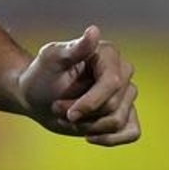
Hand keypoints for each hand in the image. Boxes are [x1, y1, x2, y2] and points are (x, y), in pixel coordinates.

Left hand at [17, 25, 140, 145]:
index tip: (67, 111)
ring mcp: (126, 93)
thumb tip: (94, 30)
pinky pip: (132, 132)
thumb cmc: (41, 75)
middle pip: (114, 105)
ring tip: (68, 116)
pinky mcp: (126, 113)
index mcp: (107, 53)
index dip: (90, 102)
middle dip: (84, 113)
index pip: (111, 84)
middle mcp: (122, 71)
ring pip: (119, 121)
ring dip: (88, 126)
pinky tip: (89, 136)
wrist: (36, 97)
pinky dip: (110, 139)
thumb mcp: (51, 60)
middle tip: (58, 109)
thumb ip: (74, 48)